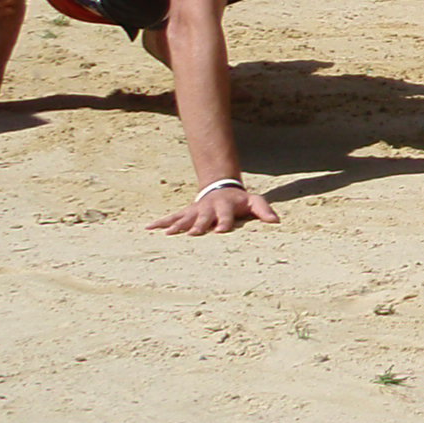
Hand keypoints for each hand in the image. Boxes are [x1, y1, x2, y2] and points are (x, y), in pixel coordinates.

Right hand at [149, 183, 278, 235]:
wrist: (222, 187)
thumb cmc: (240, 200)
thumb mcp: (254, 202)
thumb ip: (264, 210)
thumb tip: (276, 221)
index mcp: (226, 207)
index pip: (226, 216)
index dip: (224, 222)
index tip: (220, 231)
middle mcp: (209, 208)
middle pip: (204, 218)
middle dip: (199, 225)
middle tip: (194, 234)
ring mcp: (196, 210)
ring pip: (185, 218)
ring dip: (177, 226)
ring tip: (168, 234)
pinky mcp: (186, 212)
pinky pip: (171, 217)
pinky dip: (160, 223)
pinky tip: (148, 228)